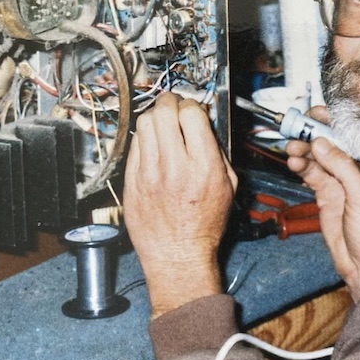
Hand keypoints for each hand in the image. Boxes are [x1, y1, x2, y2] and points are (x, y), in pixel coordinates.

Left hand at [124, 92, 237, 317]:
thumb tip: (204, 124)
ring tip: (162, 124)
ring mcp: (148, 173)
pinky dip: (144, 138)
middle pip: (164, 111)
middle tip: (174, 107)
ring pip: (145, 123)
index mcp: (204, 166)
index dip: (192, 106)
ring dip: (155, 117)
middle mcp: (174, 166)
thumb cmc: (205, 225)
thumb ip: (218, 151)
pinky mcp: (131, 181)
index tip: (193, 110)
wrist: (178, 257)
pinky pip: (134, 144)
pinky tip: (152, 145)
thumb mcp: (228, 186)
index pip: (191, 113)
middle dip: (170, 103)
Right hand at [286, 107, 359, 301]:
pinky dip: (301, 167)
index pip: (352, 136)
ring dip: (303, 151)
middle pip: (332, 144)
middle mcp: (357, 171)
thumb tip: (322, 144)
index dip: (334, 123)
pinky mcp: (326, 195)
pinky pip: (311, 174)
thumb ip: (342, 168)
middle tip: (296, 130)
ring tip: (292, 149)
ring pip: (318, 158)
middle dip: (313, 135)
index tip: (316, 113)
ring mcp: (340, 183)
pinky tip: (294, 163)